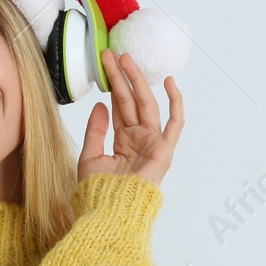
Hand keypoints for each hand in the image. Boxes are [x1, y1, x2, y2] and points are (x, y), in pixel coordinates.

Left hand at [77, 49, 183, 185]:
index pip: (119, 106)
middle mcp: (139, 139)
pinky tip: (168, 82)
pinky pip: (175, 124)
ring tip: (126, 59)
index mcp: (123, 141)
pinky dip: (175, 103)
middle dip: (122, 77)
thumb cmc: (98, 191)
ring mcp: (152, 143)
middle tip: (111, 54)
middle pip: (131, 101)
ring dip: (137, 81)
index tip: (104, 65)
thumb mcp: (90, 157)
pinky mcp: (164, 150)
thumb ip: (96, 131)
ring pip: (147, 104)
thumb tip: (101, 105)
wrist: (109, 211)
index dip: (113, 85)